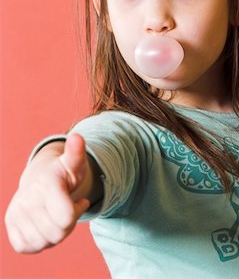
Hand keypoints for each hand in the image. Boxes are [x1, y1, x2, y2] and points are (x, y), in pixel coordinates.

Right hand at [5, 134, 90, 253]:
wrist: (39, 177)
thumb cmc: (63, 172)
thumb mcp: (73, 162)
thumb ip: (77, 152)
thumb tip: (77, 138)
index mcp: (45, 183)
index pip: (66, 217)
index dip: (78, 211)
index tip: (81, 200)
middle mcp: (27, 197)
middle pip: (58, 233)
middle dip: (69, 225)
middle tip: (68, 210)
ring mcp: (16, 212)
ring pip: (44, 243)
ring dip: (55, 234)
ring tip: (56, 216)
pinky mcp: (10, 224)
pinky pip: (28, 247)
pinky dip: (40, 241)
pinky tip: (44, 225)